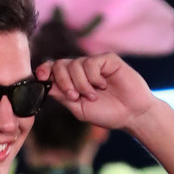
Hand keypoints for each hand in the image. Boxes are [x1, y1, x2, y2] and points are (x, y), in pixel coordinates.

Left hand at [40, 54, 156, 130]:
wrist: (132, 114)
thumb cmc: (107, 114)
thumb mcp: (79, 109)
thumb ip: (62, 97)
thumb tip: (45, 85)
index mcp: (72, 82)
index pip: (53, 69)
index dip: (44, 70)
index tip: (41, 76)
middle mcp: (81, 70)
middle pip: (60, 64)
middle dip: (63, 81)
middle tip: (75, 96)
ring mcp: (94, 63)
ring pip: (74, 64)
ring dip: (81, 84)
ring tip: (94, 96)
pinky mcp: (107, 59)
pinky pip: (90, 62)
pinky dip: (93, 77)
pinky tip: (103, 85)